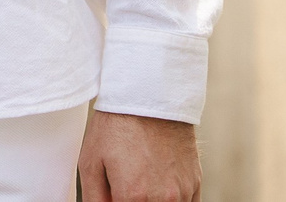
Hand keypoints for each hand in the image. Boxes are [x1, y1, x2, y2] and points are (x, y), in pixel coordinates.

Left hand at [78, 110, 197, 201]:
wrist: (149, 95)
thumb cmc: (116, 125)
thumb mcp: (90, 161)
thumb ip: (94, 198)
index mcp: (132, 197)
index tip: (114, 195)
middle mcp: (161, 199)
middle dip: (133, 201)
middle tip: (126, 186)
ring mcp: (182, 192)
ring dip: (154, 201)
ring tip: (142, 181)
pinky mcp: (195, 182)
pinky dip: (173, 200)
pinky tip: (159, 185)